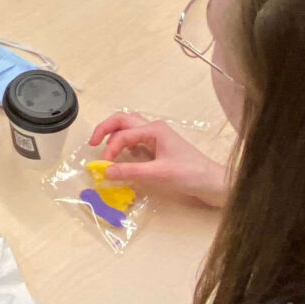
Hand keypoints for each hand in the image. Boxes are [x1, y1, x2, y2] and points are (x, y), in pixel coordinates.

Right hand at [88, 112, 227, 207]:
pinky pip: (136, 138)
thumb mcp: (158, 173)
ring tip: (103, 147)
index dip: (110, 149)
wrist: (212, 183)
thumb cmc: (189, 174)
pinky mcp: (159, 147)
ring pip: (129, 127)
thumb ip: (130, 171)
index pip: (123, 134)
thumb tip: (105, 172)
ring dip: (114, 133)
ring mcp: (157, 137)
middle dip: (106, 129)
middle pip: (123, 120)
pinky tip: (121, 155)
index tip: (105, 166)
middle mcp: (154, 128)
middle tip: (92, 143)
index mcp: (154, 130)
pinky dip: (124, 143)